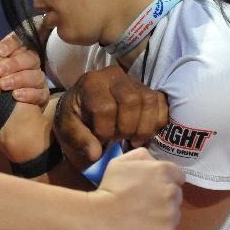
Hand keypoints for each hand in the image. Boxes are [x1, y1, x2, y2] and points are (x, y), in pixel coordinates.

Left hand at [0, 31, 48, 106]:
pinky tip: (16, 96)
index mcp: (16, 55)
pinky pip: (41, 93)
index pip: (19, 43)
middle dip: (14, 63)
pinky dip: (28, 94)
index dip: (10, 44)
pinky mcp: (42, 95)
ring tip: (3, 86)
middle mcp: (29, 66)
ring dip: (19, 79)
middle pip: (31, 57)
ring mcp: (37, 81)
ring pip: (37, 74)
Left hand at [54, 66, 168, 167]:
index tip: (100, 140)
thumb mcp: (68, 128)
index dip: (105, 130)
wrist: (84, 104)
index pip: (105, 107)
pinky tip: (144, 133)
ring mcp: (133, 80)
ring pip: (148, 100)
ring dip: (143, 126)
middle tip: (117, 139)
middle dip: (126, 127)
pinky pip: (161, 102)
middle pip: (131, 100)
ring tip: (132, 139)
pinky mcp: (147, 88)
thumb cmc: (76, 116)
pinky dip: (156, 121)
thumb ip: (80, 140)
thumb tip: (96, 154)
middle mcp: (113, 75)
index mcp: (91, 82)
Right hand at [90, 147, 183, 229]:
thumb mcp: (120, 162)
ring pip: (174, 216)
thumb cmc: (108, 188)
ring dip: (163, 217)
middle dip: (164, 199)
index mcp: (163, 171)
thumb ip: (142, 156)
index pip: (177, 176)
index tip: (152, 189)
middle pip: (176, 196)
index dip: (165, 182)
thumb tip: (153, 162)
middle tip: (145, 204)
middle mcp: (172, 191)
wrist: (100, 217)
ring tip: (142, 220)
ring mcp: (172, 214)